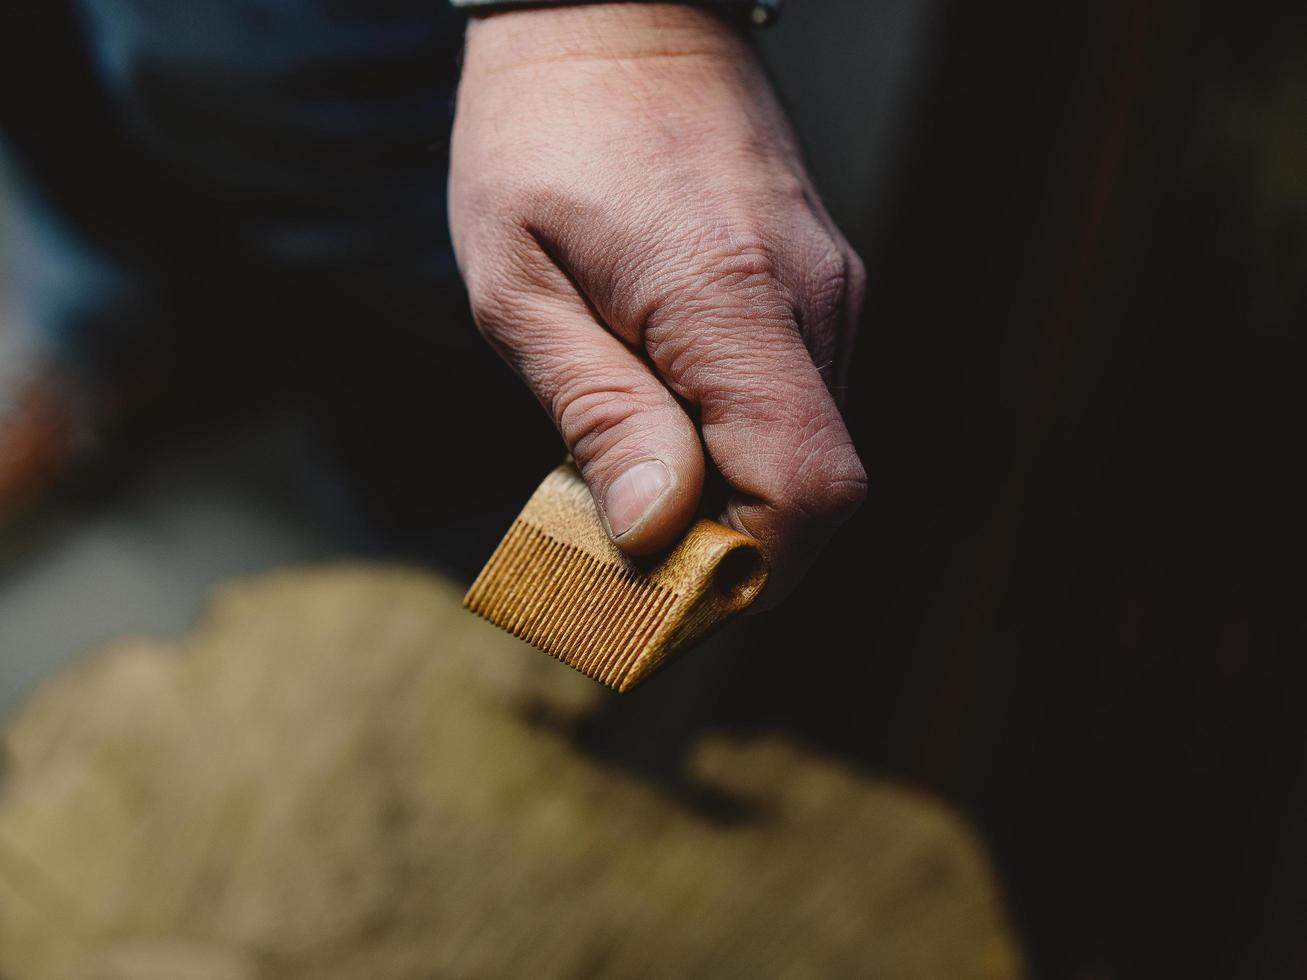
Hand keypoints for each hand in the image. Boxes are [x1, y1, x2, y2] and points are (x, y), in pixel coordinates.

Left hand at [449, 3, 865, 602]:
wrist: (612, 9)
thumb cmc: (541, 137)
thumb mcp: (520, 285)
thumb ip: (599, 412)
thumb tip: (661, 530)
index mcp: (732, 302)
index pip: (805, 492)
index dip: (745, 574)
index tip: (660, 601)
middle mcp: (813, 302)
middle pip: (817, 491)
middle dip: (729, 553)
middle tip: (626, 555)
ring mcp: (830, 291)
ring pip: (812, 451)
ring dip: (732, 499)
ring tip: (633, 479)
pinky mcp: (822, 284)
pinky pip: (801, 401)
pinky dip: (743, 446)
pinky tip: (666, 422)